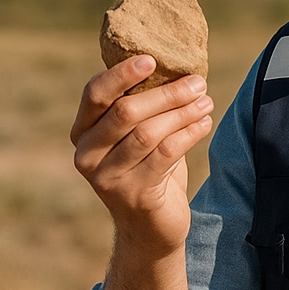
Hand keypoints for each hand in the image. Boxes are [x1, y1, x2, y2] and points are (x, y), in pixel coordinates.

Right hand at [71, 55, 213, 256]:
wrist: (151, 229)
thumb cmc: (148, 172)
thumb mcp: (137, 137)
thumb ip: (143, 107)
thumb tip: (177, 66)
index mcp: (82, 133)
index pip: (95, 94)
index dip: (121, 74)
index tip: (152, 60)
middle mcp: (87, 155)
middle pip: (125, 112)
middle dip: (166, 94)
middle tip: (197, 84)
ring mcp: (108, 178)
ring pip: (148, 133)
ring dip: (182, 113)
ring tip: (206, 102)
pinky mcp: (135, 195)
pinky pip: (166, 154)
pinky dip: (189, 134)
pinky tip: (204, 123)